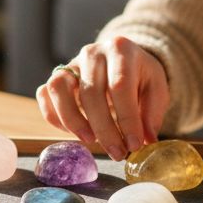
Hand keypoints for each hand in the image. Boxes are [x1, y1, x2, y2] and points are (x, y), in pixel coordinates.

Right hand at [36, 36, 168, 160]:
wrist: (122, 60)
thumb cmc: (140, 76)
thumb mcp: (157, 88)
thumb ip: (152, 113)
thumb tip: (147, 141)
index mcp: (121, 49)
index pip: (120, 85)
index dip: (127, 119)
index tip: (134, 145)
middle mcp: (92, 52)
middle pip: (91, 92)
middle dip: (104, 129)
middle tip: (117, 152)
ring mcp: (70, 62)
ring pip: (59, 88)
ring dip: (73, 120)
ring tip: (91, 141)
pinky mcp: (57, 75)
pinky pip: (45, 94)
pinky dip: (54, 116)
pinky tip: (74, 132)